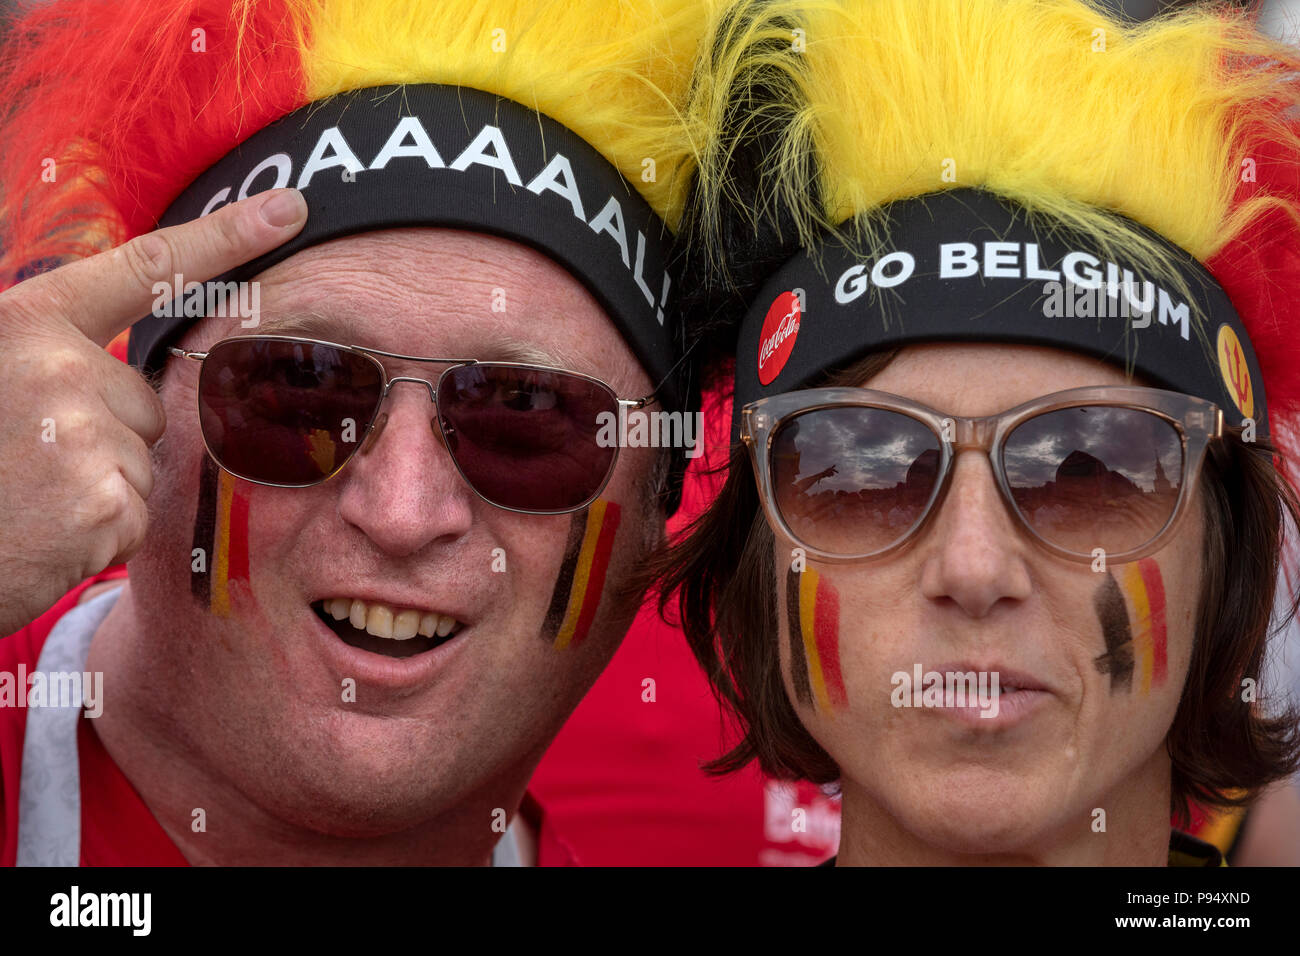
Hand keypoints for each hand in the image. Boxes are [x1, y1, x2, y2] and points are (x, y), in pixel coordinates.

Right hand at [0, 188, 306, 633]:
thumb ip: (54, 357)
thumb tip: (124, 375)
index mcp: (27, 322)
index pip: (147, 267)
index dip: (225, 236)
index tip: (288, 209)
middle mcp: (60, 366)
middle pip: (146, 399)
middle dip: (108, 436)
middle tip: (29, 464)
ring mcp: (84, 433)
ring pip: (143, 461)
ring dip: (100, 488)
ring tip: (28, 500)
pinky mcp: (102, 501)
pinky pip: (135, 515)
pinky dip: (98, 535)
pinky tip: (43, 535)